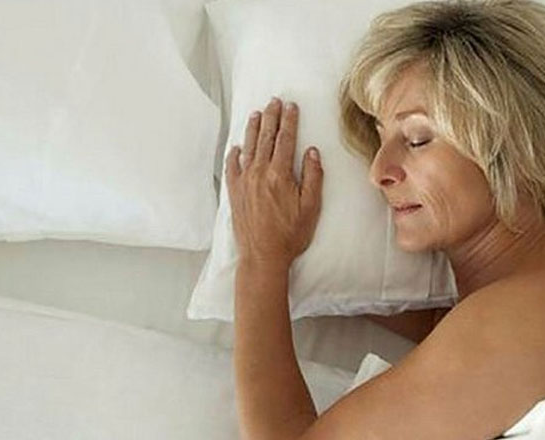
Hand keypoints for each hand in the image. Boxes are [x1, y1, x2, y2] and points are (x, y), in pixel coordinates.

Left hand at [225, 97, 323, 266]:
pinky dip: (235, 154)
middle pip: (265, 138)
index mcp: (280, 174)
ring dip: (253, 129)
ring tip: (257, 114)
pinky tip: (237, 147)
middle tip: (274, 101)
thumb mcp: (311, 207)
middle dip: (271, 117)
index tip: (291, 106)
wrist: (263, 256)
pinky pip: (232, 167)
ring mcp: (244, 182)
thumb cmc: (290, 235)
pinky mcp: (234, 193)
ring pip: (248, 148)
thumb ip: (313, 177)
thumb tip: (311, 152)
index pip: (285, 140)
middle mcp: (259, 173)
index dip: (289, 121)